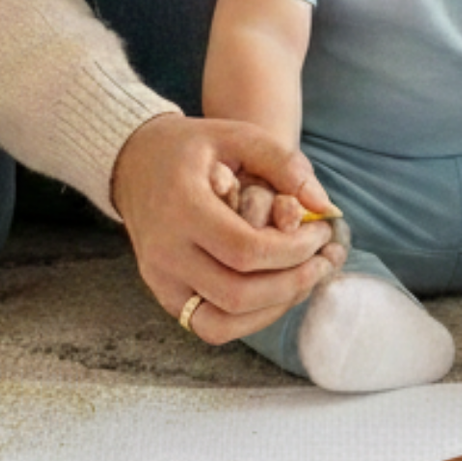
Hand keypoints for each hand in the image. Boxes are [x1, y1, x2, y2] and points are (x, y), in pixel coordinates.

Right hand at [110, 113, 347, 344]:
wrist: (137, 163)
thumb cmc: (194, 147)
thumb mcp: (238, 135)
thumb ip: (283, 163)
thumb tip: (323, 205)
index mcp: (182, 209)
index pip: (245, 251)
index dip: (294, 250)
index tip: (322, 232)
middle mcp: (166, 253)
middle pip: (237, 294)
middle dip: (293, 283)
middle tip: (324, 260)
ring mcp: (161, 280)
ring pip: (221, 323)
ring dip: (273, 309)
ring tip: (306, 279)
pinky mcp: (165, 296)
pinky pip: (209, 325)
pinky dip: (249, 318)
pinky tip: (278, 290)